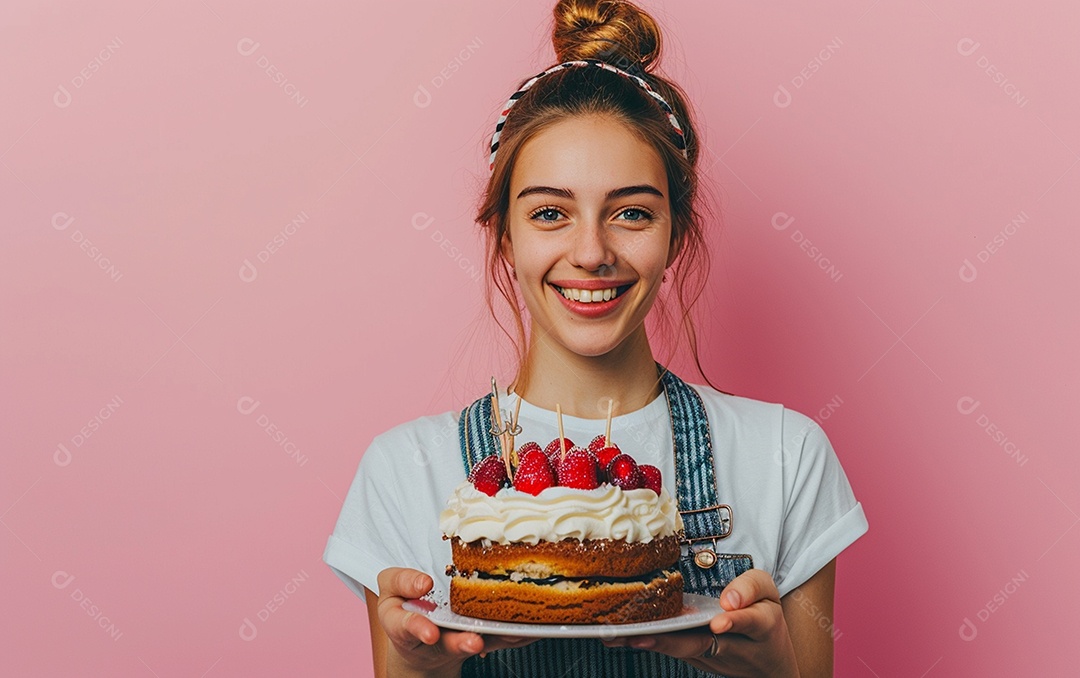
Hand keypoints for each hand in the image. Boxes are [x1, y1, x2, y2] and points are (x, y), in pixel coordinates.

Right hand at [375, 567, 536, 674]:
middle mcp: (431, 635)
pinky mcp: (476, 639)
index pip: (407, 626)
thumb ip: (402, 581)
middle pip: (446, 643)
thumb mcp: (391, 586)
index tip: (429, 633)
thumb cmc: (405, 602)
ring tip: (511, 633)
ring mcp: (454, 640)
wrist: (418, 633)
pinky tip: (530, 629)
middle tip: (473, 641)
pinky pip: (494, 639)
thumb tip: (424, 582)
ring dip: (494, 639)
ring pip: (474, 643)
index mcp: (402, 623)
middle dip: (461, 643)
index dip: (419, 628)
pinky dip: (512, 635)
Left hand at [600, 569, 798, 676]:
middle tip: (641, 636)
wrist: (768, 665)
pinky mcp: (693, 656)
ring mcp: (709, 655)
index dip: (735, 621)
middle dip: (669, 641)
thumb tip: (728, 599)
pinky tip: (618, 634)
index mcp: (759, 626)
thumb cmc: (765, 618)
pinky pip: (670, 647)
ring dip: (649, 642)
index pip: (749, 622)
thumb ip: (750, 588)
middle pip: (700, 644)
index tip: (720, 623)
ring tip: (617, 635)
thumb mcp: (769, 595)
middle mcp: (731, 646)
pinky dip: (646, 640)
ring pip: (680, 649)